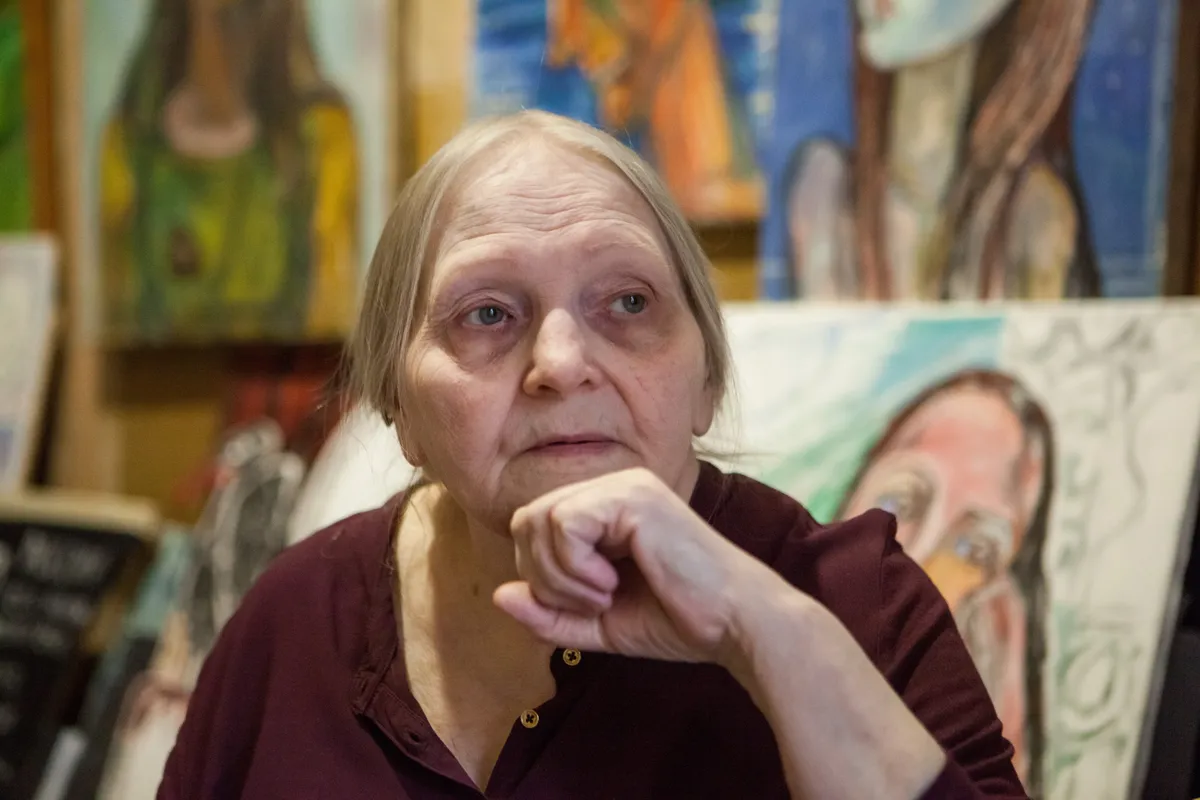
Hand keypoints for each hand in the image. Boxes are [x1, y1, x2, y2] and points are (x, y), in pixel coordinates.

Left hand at [494, 467, 779, 664]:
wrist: (733, 624)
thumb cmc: (676, 620)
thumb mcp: (596, 624)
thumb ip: (548, 614)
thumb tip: (499, 595)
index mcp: (605, 508)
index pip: (532, 528)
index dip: (539, 576)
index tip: (583, 607)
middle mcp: (613, 486)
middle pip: (527, 520)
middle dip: (542, 576)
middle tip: (590, 604)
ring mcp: (624, 485)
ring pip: (539, 520)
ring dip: (559, 575)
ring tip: (603, 597)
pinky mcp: (633, 496)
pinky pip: (564, 522)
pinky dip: (574, 565)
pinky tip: (610, 584)